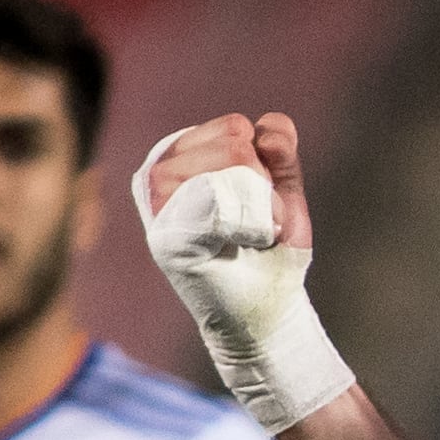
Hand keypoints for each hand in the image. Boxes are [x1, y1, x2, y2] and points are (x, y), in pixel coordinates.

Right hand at [136, 113, 350, 432]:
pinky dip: (248, 222)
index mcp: (179, 157)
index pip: (234, 127)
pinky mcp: (165, 237)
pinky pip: (218, 198)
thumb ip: (279, 150)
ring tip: (249, 235)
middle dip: (263, 181)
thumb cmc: (271, 254)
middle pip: (233, 139)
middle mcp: (158, 175)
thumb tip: (267, 127)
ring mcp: (157, 206)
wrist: (270, 312)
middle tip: (255, 224)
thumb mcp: (282, 190)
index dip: (264, 162)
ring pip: (230, 163)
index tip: (257, 203)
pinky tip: (241, 245)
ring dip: (259, 202)